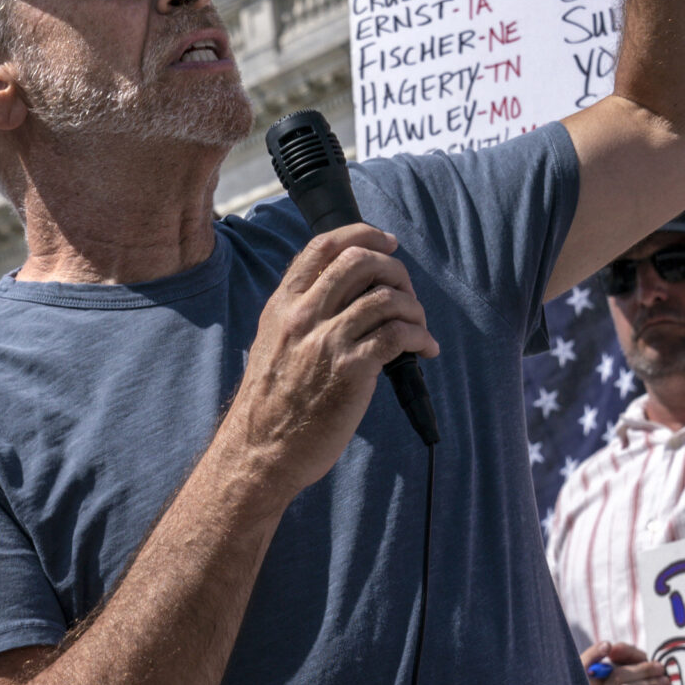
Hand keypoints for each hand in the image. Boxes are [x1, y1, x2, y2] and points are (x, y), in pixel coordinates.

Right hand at [224, 225, 438, 497]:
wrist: (260, 449)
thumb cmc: (272, 401)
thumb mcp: (274, 341)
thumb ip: (301, 312)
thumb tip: (346, 291)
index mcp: (283, 304)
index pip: (324, 246)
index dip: (363, 234)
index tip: (387, 243)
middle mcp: (303, 315)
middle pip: (360, 261)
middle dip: (395, 269)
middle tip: (407, 293)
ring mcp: (326, 341)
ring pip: (385, 297)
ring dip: (414, 308)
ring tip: (419, 327)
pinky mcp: (350, 370)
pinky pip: (397, 335)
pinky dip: (420, 337)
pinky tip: (424, 349)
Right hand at [581, 640, 667, 684]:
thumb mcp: (641, 665)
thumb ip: (627, 654)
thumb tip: (613, 648)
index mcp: (602, 683)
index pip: (584, 669)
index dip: (591, 656)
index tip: (607, 646)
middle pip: (615, 677)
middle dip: (642, 669)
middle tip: (660, 667)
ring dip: (650, 684)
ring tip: (665, 682)